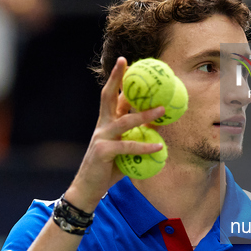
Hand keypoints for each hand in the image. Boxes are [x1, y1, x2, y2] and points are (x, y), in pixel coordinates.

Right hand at [64, 57, 164, 211]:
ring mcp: (101, 137)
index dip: (117, 78)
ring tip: (162, 110)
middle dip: (117, 78)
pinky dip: (145, 147)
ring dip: (145, 115)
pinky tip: (159, 146)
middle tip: (129, 63)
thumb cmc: (108, 168)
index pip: (111, 95)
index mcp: (106, 122)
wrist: (88, 188)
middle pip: (108, 96)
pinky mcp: (104, 151)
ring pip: (125, 121)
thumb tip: (159, 128)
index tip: (126, 62)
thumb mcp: (124, 149)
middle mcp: (102, 125)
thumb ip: (136, 137)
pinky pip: (129, 147)